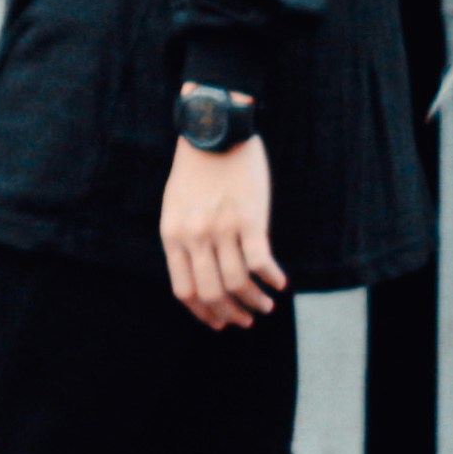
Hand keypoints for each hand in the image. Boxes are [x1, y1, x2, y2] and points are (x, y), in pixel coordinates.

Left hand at [160, 136, 284, 329]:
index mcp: (173, 236)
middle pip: (212, 293)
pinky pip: (260, 261)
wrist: (214, 131)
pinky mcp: (249, 219)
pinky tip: (280, 283)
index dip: (204, 313)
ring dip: (254, 301)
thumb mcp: (176, 206)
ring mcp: (222, 229)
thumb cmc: (196, 168)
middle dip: (231, 314)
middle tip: (246, 320)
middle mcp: (195, 237)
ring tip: (266, 305)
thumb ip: (183, 239)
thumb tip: (197, 273)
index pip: (185, 290)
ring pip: (238, 283)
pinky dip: (272, 278)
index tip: (219, 322)